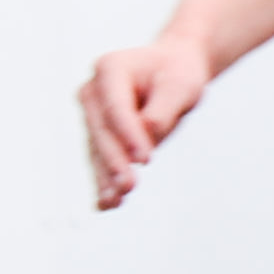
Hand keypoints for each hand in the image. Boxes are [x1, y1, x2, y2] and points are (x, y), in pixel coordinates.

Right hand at [81, 37, 211, 210]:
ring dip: (106, 177)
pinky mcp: (99, 134)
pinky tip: (107, 205)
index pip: (117, 108)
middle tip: (128, 186)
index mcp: (110, 69)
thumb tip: (148, 133)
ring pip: (98, 150)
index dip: (129, 134)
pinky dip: (105, 181)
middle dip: (115, 161)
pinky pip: (101, 159)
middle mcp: (93, 91)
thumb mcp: (181, 85)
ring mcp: (92, 113)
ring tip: (114, 201)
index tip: (145, 159)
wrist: (173, 68)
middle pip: (102, 131)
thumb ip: (163, 108)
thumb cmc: (178, 74)